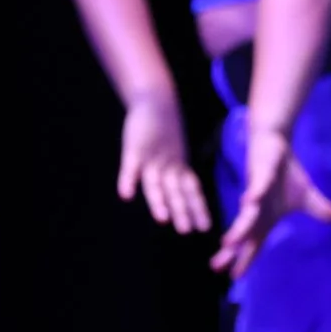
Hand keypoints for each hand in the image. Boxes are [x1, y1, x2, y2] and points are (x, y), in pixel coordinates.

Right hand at [119, 94, 211, 232]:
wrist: (155, 101)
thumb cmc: (165, 133)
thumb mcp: (175, 155)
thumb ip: (179, 176)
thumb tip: (186, 199)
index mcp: (179, 167)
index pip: (191, 190)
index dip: (198, 207)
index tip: (205, 227)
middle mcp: (168, 164)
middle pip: (175, 190)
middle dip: (181, 210)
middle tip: (188, 230)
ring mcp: (151, 157)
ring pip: (155, 181)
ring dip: (159, 200)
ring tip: (162, 219)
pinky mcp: (134, 148)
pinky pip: (130, 165)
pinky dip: (127, 179)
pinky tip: (125, 194)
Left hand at [209, 123, 330, 279]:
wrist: (275, 143)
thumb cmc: (285, 173)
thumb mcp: (306, 195)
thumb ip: (319, 209)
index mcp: (265, 218)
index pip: (254, 243)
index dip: (245, 260)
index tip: (235, 277)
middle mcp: (256, 208)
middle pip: (243, 233)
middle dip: (232, 250)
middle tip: (217, 267)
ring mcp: (256, 190)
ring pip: (247, 212)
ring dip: (239, 228)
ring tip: (229, 243)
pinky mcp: (261, 171)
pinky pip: (259, 183)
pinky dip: (255, 191)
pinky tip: (250, 200)